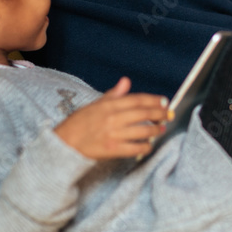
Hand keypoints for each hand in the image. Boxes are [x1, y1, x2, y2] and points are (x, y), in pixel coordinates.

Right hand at [54, 77, 170, 159]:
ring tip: (161, 129)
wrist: (64, 144)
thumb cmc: (78, 124)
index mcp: (109, 105)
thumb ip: (113, 94)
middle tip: (167, 115)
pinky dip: (145, 146)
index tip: (164, 102)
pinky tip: (149, 145)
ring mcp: (114, 135)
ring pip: (142, 131)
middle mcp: (113, 118)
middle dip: (159, 114)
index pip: (137, 99)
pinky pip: (135, 148)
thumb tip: (126, 81)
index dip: (153, 100)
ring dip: (155, 130)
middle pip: (143, 113)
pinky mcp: (113, 150)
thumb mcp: (94, 104)